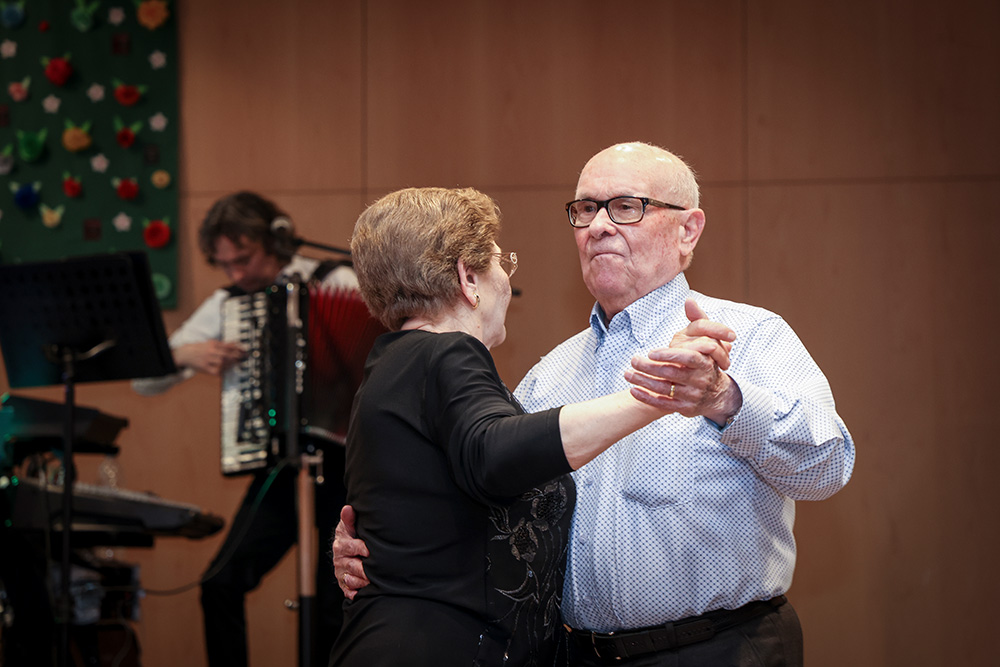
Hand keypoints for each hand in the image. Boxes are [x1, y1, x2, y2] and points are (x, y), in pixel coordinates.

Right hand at [173, 341, 244, 375]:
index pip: (228, 346)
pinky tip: (226, 369)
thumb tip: (235, 344)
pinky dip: (223, 370)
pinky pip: (216, 371)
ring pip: (222, 362)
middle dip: (236, 356)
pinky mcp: (205, 368)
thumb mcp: (210, 343)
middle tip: (243, 357)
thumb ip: (222, 344)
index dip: (238, 348)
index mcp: (212, 344)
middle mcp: (210, 351)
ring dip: (231, 363)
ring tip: (236, 363)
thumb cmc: (199, 348)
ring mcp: (207, 360)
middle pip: (226, 354)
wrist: (184, 354)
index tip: (244, 350)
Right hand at [332, 505, 369, 599]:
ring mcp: (341, 573)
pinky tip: (365, 592)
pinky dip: (356, 593)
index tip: (370, 551)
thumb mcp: (348, 526)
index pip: (352, 547)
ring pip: (351, 580)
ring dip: (362, 582)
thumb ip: (349, 519)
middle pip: (353, 566)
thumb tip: (348, 508)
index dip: (362, 549)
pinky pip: (348, 591)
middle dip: (364, 569)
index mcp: (341, 545)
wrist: (344, 549)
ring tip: (373, 581)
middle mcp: (340, 560)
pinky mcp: (344, 584)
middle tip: (376, 571)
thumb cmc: (350, 535)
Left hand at [626, 298, 741, 424]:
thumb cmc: (706, 361)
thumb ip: (698, 320)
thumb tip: (689, 300)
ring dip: (643, 382)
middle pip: (672, 374)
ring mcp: (693, 396)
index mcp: (706, 362)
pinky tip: (633, 390)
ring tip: (627, 374)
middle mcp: (701, 380)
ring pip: (665, 389)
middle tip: (633, 360)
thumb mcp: (707, 339)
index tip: (651, 352)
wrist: (718, 394)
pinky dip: (647, 398)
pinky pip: (663, 404)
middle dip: (649, 368)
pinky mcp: (685, 409)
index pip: (689, 358)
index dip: (669, 355)